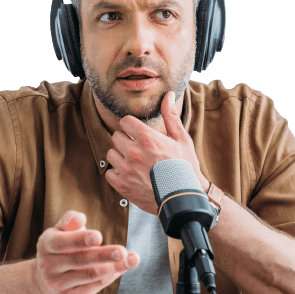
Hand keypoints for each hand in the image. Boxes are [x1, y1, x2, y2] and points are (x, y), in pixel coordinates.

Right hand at [34, 210, 139, 293]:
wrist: (44, 284)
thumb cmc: (59, 249)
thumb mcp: (59, 232)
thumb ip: (69, 221)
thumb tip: (80, 218)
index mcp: (46, 244)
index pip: (62, 242)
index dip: (80, 239)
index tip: (99, 236)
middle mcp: (48, 266)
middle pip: (80, 259)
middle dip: (103, 255)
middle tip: (122, 251)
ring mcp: (57, 285)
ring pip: (90, 274)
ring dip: (114, 266)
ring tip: (131, 258)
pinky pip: (94, 286)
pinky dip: (111, 276)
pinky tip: (123, 267)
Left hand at [105, 91, 207, 214]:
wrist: (183, 198)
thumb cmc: (185, 168)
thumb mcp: (181, 139)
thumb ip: (171, 116)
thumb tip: (169, 95)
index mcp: (147, 138)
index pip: (125, 122)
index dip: (131, 126)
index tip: (136, 132)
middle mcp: (133, 152)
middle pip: (116, 136)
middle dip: (125, 140)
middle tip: (138, 149)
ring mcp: (126, 169)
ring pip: (111, 154)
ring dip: (120, 156)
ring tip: (133, 162)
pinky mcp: (122, 185)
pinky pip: (109, 173)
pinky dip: (116, 173)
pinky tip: (129, 175)